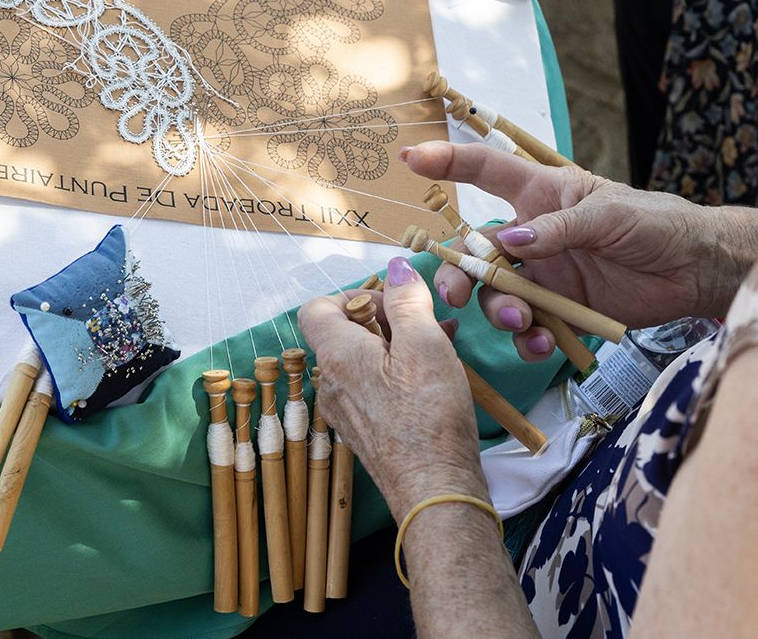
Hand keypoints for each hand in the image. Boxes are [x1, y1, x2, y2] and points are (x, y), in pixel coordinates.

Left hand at [299, 257, 487, 520]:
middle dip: (385, 319)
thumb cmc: (428, 415)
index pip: (316, 307)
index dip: (351, 294)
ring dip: (397, 347)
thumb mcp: (425, 344)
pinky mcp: (364, 433)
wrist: (434, 491)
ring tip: (442, 347)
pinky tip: (434, 382)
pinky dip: (397, 376)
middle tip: (427, 323)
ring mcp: (344, 412)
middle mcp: (330, 383)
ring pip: (362, 362)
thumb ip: (407, 301)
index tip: (390, 301)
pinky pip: (372, 389)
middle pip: (344, 333)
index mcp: (336, 355)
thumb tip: (395, 266)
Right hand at [401, 142, 757, 359]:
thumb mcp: (610, 216)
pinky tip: (544, 344)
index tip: (410, 159)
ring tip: (524, 321)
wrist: (696, 270)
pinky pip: (529, 326)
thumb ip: (559, 230)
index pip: (486, 171)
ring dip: (500, 310)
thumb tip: (510, 242)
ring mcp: (545, 275)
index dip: (448, 163)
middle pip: (477, 249)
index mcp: (543, 194)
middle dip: (459, 271)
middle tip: (455, 294)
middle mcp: (534, 235)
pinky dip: (529, 338)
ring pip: (498, 293)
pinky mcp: (561, 310)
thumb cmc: (657, 223)